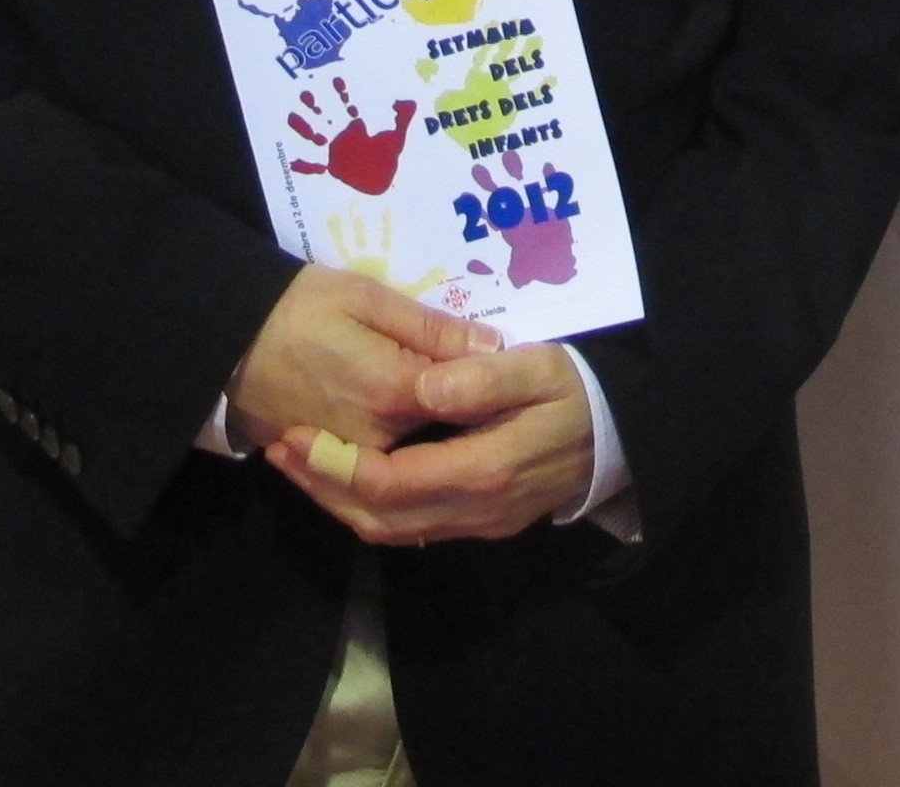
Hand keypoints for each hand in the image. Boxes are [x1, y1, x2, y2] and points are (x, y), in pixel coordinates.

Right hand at [225, 262, 494, 457]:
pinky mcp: (337, 466)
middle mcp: (380, 438)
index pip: (467, 399)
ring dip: (442, 441)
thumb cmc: (299, 307)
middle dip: (469, 414)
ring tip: (456, 410)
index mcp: (394, 391)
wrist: (227, 344)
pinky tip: (423, 434)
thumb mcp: (366, 297)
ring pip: (419, 459)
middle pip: (447, 434)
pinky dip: (409, 456)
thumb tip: (491, 345)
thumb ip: (430, 327)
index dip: (488, 383)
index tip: (503, 363)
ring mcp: (357, 459)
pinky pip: (385, 471)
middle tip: (481, 384)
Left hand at [275, 339, 596, 545]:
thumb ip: (483, 378)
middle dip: (323, 488)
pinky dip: (368, 507)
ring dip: (339, 501)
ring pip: (390, 532)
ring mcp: (477, 524)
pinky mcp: (477, 524)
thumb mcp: (539, 367)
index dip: (337, 465)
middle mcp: (475, 510)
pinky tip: (345, 476)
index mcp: (484, 470)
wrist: (619, 436)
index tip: (297, 435)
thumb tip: (425, 388)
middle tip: (279, 450)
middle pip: (379, 518)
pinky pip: (409, 529)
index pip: (392, 483)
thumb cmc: (576, 390)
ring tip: (300, 463)